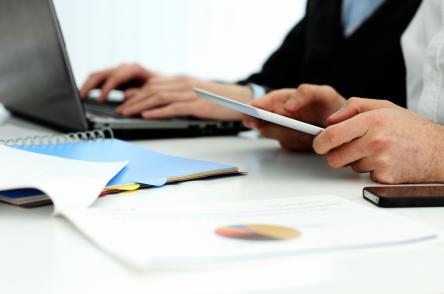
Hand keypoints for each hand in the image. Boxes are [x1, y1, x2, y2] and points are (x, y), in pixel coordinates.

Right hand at [80, 63, 155, 102]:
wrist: (167, 84)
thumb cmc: (162, 87)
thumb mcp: (155, 90)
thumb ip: (140, 92)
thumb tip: (126, 95)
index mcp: (134, 68)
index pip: (114, 77)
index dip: (105, 89)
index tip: (99, 100)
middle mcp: (124, 68)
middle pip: (101, 73)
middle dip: (89, 85)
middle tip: (81, 98)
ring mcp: (119, 72)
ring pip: (98, 75)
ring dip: (88, 85)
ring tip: (81, 97)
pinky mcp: (116, 78)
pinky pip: (100, 80)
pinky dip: (92, 87)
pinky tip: (87, 95)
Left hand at [115, 77, 252, 119]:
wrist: (242, 100)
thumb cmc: (220, 100)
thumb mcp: (197, 95)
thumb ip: (179, 96)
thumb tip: (160, 104)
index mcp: (183, 81)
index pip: (154, 84)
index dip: (137, 93)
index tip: (124, 101)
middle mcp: (185, 84)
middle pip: (152, 89)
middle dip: (133, 100)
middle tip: (120, 109)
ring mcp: (192, 94)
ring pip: (159, 97)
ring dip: (140, 106)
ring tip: (127, 113)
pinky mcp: (198, 106)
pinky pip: (174, 108)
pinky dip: (158, 112)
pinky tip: (146, 116)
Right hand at [243, 84, 345, 150]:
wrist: (345, 128)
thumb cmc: (333, 106)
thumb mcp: (324, 94)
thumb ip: (306, 93)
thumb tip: (287, 105)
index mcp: (284, 100)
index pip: (264, 102)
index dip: (254, 106)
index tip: (250, 110)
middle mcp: (280, 115)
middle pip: (262, 120)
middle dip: (261, 121)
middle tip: (260, 123)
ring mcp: (283, 130)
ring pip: (274, 134)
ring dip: (286, 133)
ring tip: (306, 133)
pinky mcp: (289, 143)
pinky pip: (287, 144)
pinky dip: (296, 142)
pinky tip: (309, 141)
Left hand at [313, 98, 443, 183]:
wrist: (439, 151)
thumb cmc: (410, 128)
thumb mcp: (383, 106)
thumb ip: (353, 106)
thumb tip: (330, 120)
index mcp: (373, 121)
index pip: (332, 135)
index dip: (320, 141)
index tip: (319, 143)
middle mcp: (376, 141)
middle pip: (335, 157)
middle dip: (335, 154)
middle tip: (344, 149)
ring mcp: (381, 161)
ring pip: (349, 167)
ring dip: (356, 161)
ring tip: (374, 151)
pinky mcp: (385, 177)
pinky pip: (364, 176)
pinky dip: (369, 170)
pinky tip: (383, 161)